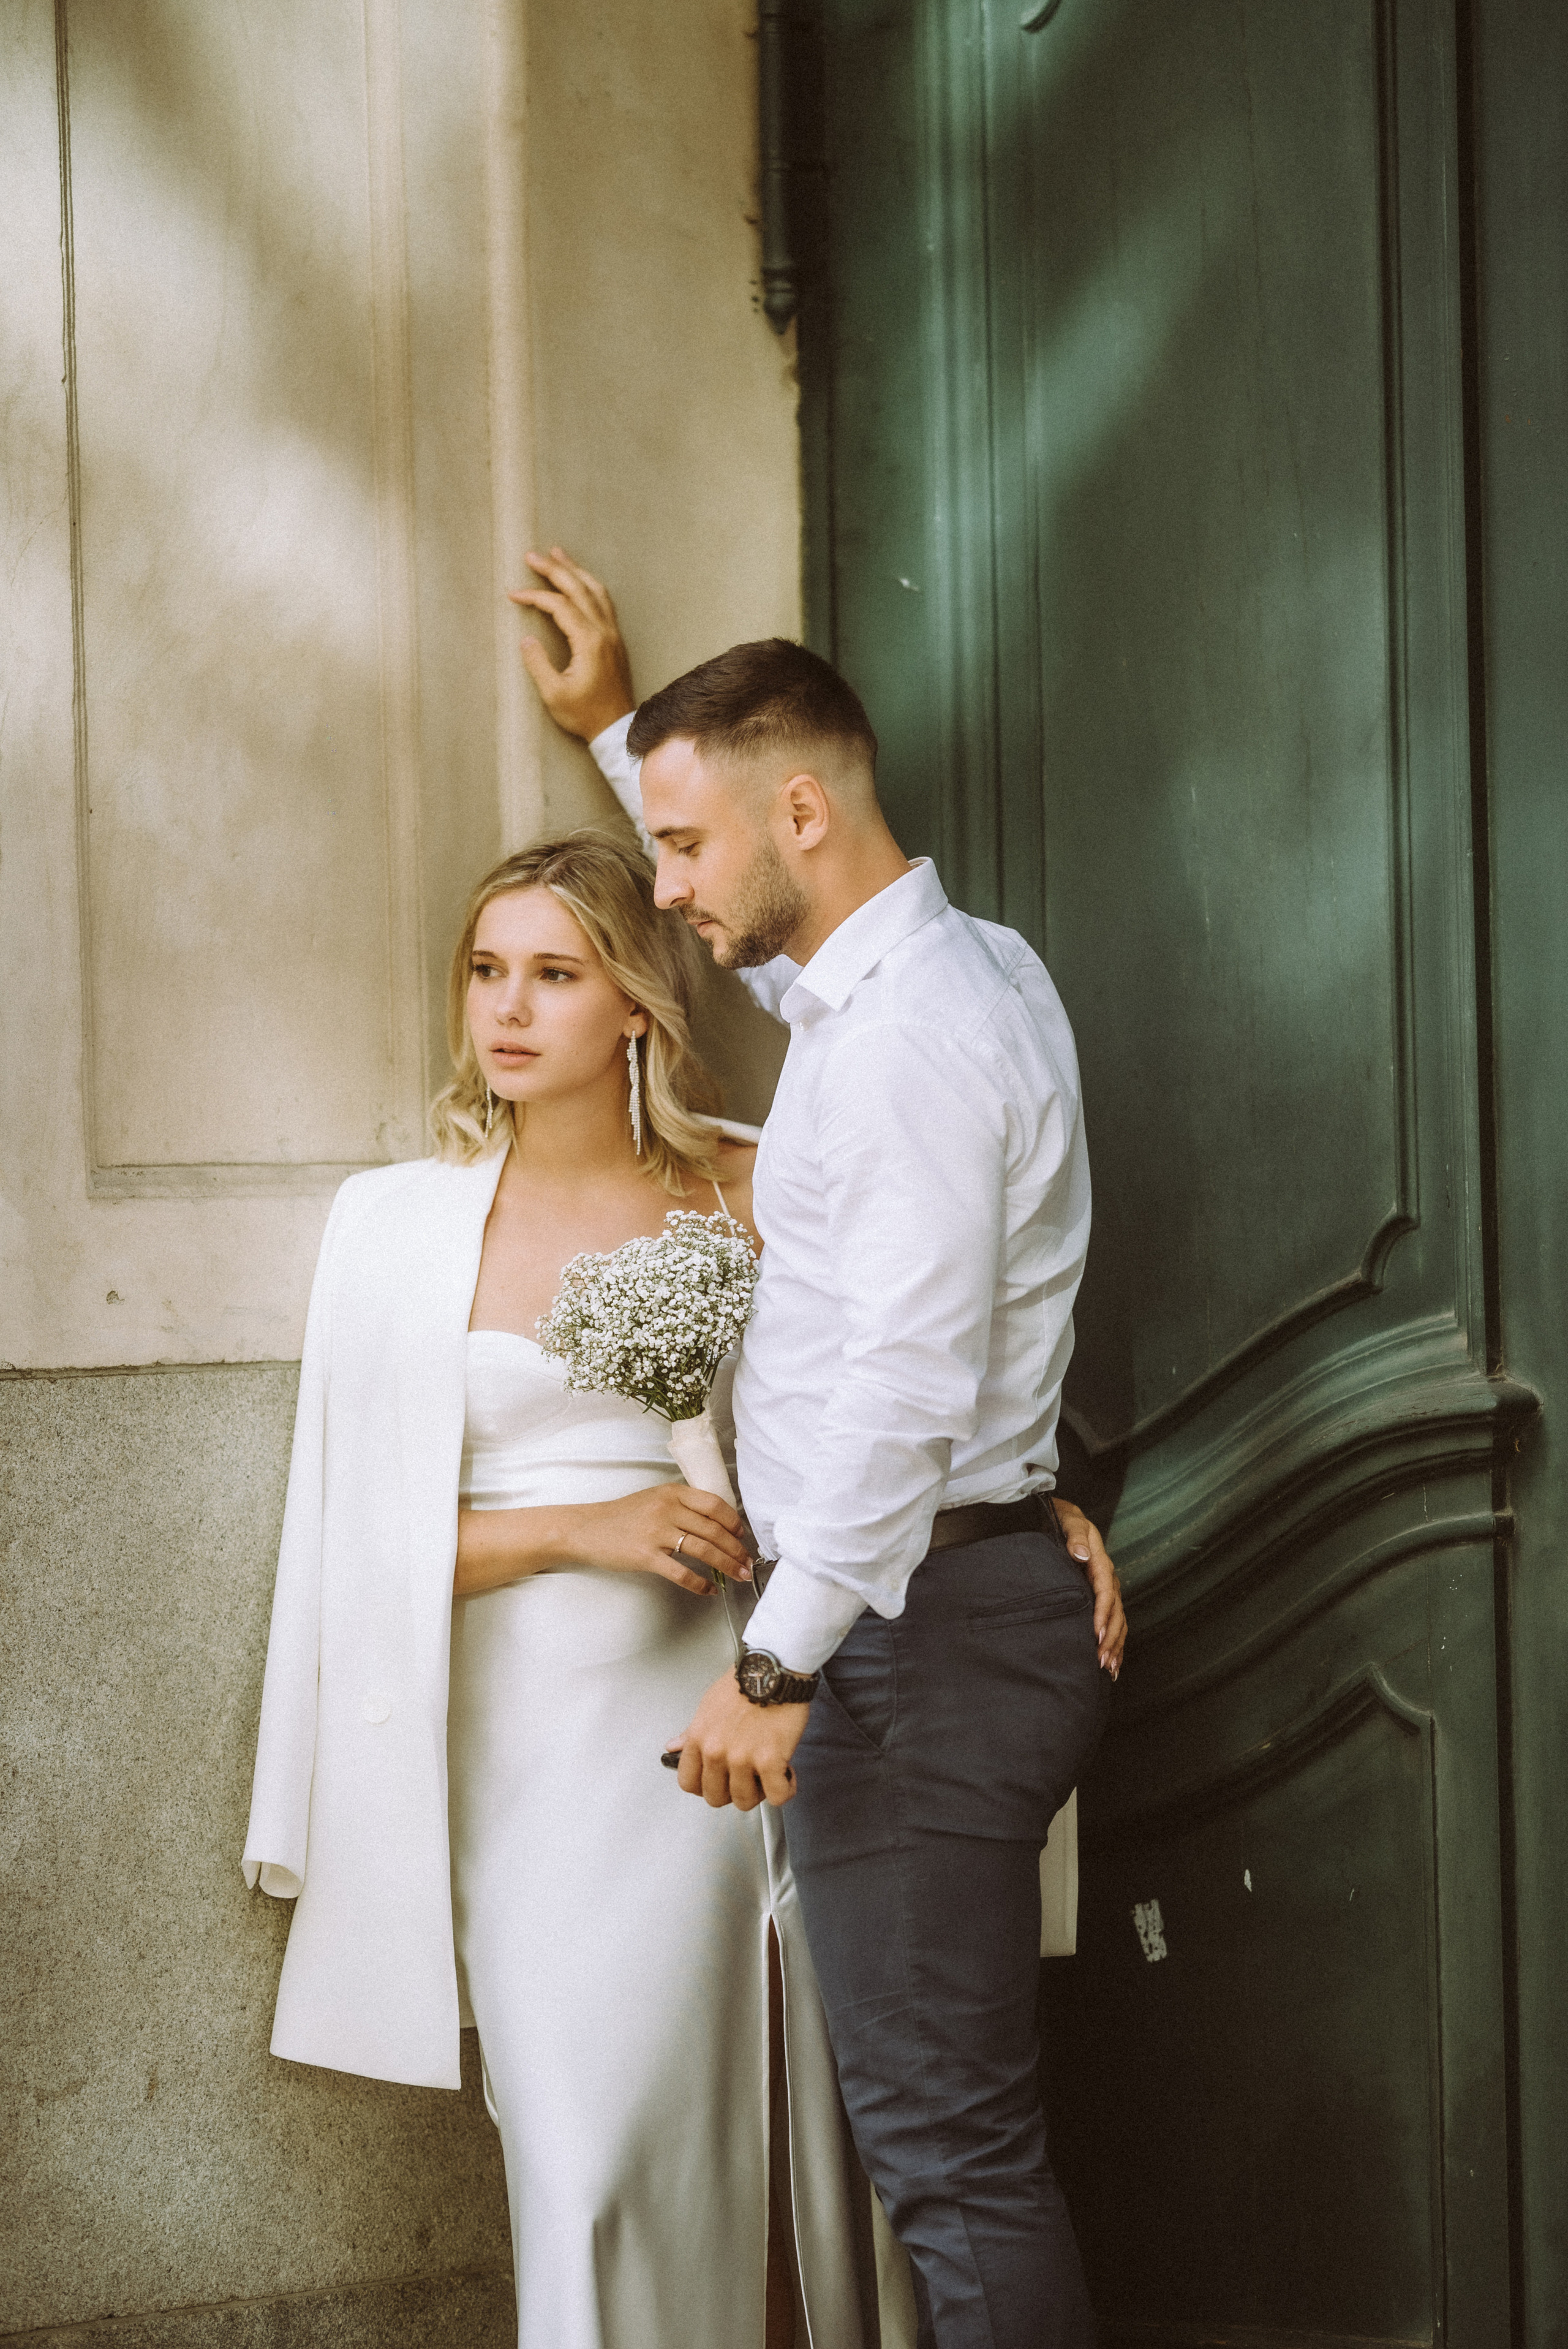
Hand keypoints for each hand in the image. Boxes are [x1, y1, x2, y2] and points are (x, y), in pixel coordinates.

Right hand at [508, 546, 635, 741]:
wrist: (616, 728)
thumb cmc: (585, 715)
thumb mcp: (554, 695)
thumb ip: (538, 664)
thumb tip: (526, 639)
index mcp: (589, 642)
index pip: (559, 605)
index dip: (534, 596)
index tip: (513, 595)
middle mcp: (604, 631)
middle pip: (578, 588)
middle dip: (554, 569)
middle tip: (532, 555)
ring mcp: (613, 634)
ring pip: (596, 590)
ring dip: (575, 570)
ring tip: (558, 554)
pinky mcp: (615, 640)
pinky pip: (604, 601)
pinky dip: (589, 585)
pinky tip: (580, 581)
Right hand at [578, 1483, 752, 1595]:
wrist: (586, 1529)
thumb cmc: (622, 1516)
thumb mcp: (654, 1499)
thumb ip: (681, 1506)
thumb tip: (714, 1524)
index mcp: (672, 1492)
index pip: (715, 1505)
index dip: (734, 1522)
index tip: (742, 1536)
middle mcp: (667, 1509)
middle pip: (714, 1530)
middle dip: (736, 1550)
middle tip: (748, 1563)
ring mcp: (656, 1533)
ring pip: (704, 1550)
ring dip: (727, 1565)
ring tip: (739, 1576)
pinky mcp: (646, 1556)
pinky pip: (681, 1573)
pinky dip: (700, 1584)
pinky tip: (710, 1589)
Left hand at [672, 1671, 808, 1808]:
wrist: (774, 1669)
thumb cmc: (744, 1683)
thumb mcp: (708, 1705)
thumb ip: (691, 1732)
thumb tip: (673, 1746)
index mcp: (700, 1739)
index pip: (688, 1782)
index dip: (704, 1787)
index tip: (717, 1782)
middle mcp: (717, 1751)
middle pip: (715, 1797)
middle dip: (732, 1792)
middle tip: (746, 1778)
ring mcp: (742, 1758)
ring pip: (745, 1801)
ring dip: (759, 1792)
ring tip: (768, 1774)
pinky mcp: (770, 1760)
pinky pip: (777, 1796)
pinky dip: (784, 1789)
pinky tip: (786, 1774)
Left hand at [1051, 1499, 1126, 1678]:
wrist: (1064, 1517)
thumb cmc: (1064, 1520)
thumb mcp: (1069, 1521)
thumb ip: (1075, 1535)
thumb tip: (1083, 1555)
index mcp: (1100, 1563)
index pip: (1105, 1593)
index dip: (1102, 1615)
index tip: (1095, 1635)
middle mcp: (1107, 1578)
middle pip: (1115, 1613)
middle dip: (1110, 1638)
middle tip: (1101, 1661)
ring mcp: (1107, 1589)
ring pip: (1118, 1622)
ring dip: (1115, 1646)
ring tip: (1108, 1669)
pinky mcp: (1102, 1596)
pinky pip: (1114, 1622)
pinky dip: (1116, 1644)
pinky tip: (1113, 1664)